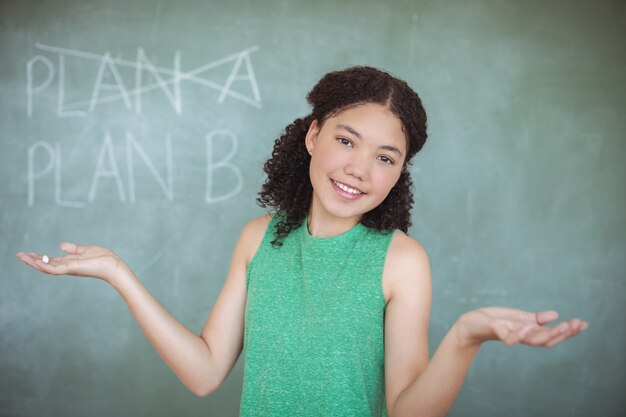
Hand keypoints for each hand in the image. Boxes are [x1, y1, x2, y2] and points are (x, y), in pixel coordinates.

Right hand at [16, 242, 130, 283]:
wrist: (113, 266)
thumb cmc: (103, 259)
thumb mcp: (85, 250)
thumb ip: (73, 249)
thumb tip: (61, 245)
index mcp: (70, 262)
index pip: (51, 261)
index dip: (40, 258)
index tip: (29, 253)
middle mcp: (67, 267)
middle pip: (46, 265)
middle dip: (32, 260)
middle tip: (20, 255)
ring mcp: (68, 269)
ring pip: (47, 267)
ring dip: (34, 262)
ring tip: (22, 257)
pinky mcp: (72, 268)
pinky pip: (54, 268)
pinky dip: (44, 265)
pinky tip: (35, 261)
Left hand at [455, 307, 587, 348]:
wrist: (471, 324)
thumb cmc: (495, 321)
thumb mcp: (519, 317)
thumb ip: (536, 319)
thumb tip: (555, 315)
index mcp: (529, 332)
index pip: (552, 335)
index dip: (568, 332)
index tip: (583, 324)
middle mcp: (522, 336)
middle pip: (546, 340)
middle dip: (563, 333)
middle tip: (576, 324)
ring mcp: (510, 335)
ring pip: (532, 340)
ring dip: (548, 334)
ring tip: (563, 325)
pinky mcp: (496, 331)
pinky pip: (510, 337)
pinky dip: (520, 334)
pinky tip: (530, 326)